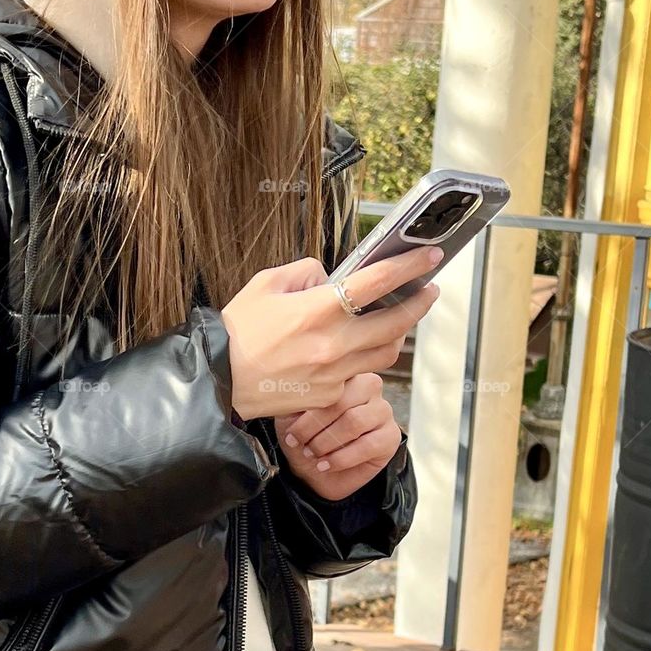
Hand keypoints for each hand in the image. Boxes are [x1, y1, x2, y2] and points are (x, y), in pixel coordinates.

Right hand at [222, 245, 441, 420]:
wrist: (220, 380)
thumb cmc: (239, 330)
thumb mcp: (267, 283)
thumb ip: (306, 272)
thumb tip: (331, 277)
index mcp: (319, 309)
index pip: (377, 282)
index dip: (409, 266)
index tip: (430, 256)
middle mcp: (334, 343)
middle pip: (396, 323)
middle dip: (420, 304)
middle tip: (430, 290)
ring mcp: (335, 373)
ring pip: (386, 352)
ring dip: (398, 333)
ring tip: (399, 318)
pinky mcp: (330, 394)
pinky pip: (358, 373)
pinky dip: (363, 357)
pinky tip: (354, 347)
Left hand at [273, 372, 402, 501]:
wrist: (315, 470)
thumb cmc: (305, 435)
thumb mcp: (291, 414)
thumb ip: (295, 398)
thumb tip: (290, 387)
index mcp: (345, 373)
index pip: (329, 383)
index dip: (308, 410)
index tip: (291, 433)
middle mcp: (369, 386)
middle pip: (342, 401)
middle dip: (316, 427)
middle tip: (300, 444)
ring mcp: (383, 410)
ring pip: (355, 422)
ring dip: (327, 442)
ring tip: (312, 454)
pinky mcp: (390, 436)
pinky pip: (368, 445)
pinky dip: (342, 458)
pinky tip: (326, 465)